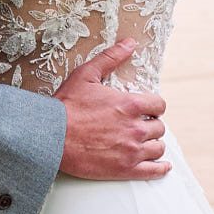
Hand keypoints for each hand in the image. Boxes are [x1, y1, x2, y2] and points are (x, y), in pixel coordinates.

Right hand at [57, 40, 170, 180]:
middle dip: (151, 125)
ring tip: (146, 143)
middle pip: (159, 127)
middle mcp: (135, 128)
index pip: (159, 105)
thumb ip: (110, 57)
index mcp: (130, 104)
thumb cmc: (66, 105)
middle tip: (140, 126)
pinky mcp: (125, 169)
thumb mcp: (86, 74)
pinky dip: (161, 168)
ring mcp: (131, 150)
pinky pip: (153, 171)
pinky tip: (162, 165)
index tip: (147, 109)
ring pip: (158, 147)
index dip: (154, 106)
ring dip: (154, 144)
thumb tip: (129, 43)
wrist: (50, 137)